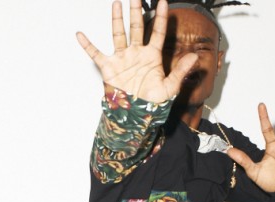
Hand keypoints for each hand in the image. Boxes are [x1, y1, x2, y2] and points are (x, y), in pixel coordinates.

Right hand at [77, 0, 198, 102]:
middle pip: (136, 27)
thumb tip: (194, 57)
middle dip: (136, 11)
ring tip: (116, 4)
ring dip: (117, 20)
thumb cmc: (152, 103)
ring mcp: (122, 59)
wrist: (136, 116)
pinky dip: (87, 45)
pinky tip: (80, 35)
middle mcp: (136, 54)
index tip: (163, 1)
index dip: (161, 17)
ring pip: (118, 35)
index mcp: (152, 56)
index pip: (157, 32)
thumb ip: (181, 71)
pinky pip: (96, 54)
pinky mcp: (109, 68)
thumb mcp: (170, 87)